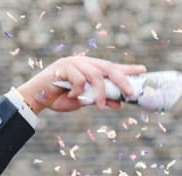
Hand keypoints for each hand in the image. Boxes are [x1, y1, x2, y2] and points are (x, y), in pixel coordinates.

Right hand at [16, 55, 144, 113]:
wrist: (38, 98)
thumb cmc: (61, 98)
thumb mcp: (85, 101)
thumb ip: (100, 99)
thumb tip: (119, 103)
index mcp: (90, 68)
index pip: (112, 67)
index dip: (127, 69)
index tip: (143, 71)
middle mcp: (84, 62)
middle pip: (107, 67)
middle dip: (121, 80)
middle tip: (130, 93)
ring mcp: (73, 63)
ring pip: (95, 75)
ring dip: (100, 93)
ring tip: (100, 107)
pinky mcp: (63, 66)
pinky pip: (79, 80)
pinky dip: (79, 91)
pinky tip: (74, 96)